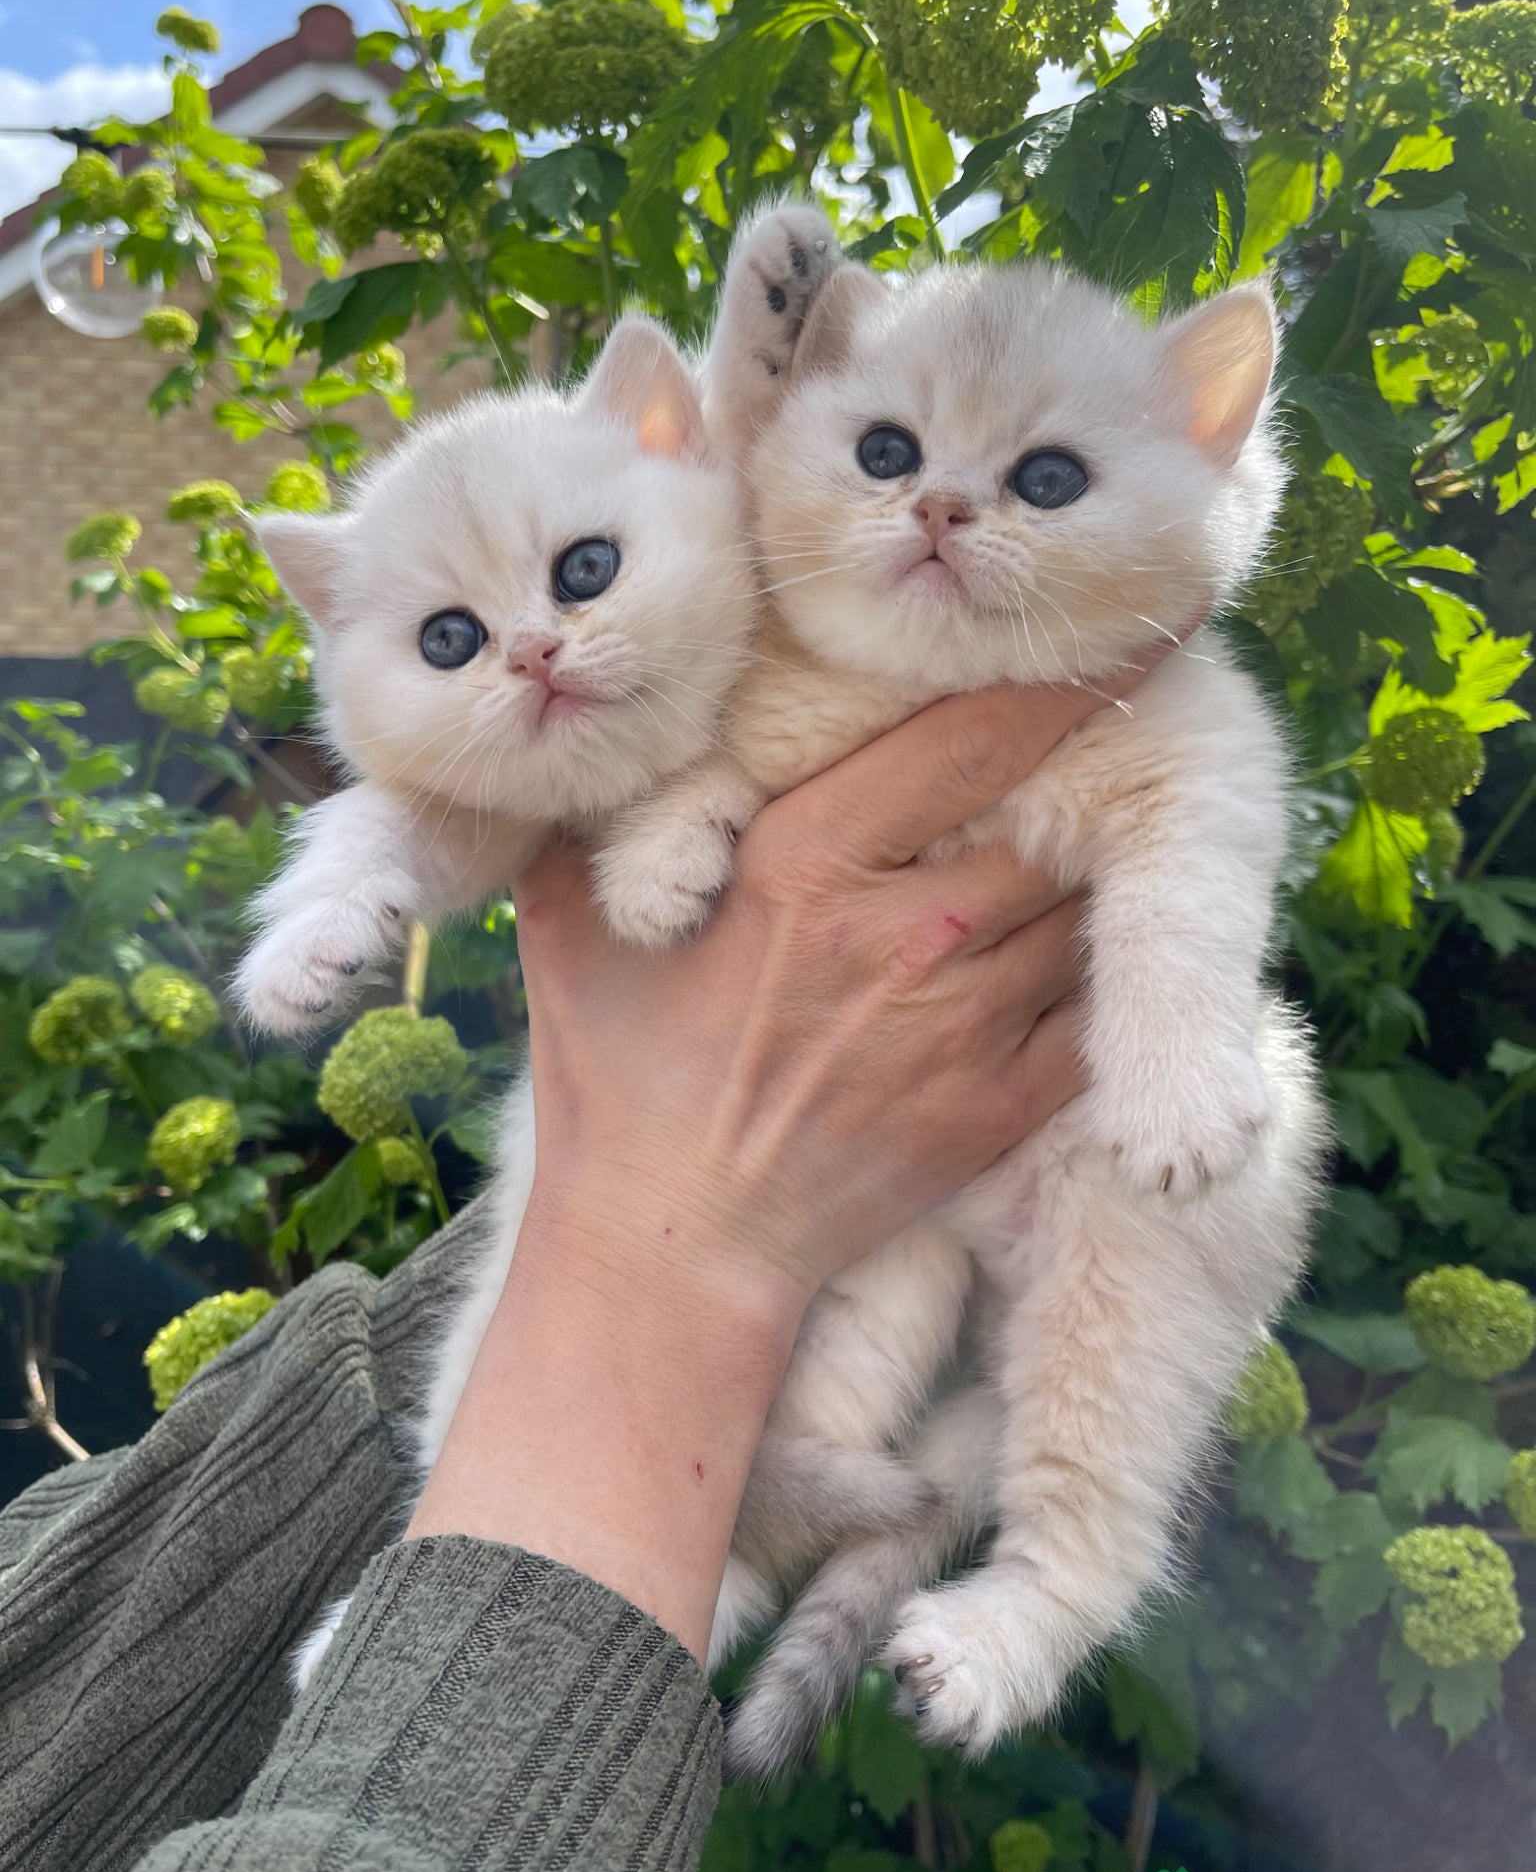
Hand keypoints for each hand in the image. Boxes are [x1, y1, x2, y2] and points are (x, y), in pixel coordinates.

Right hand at [408, 662, 1164, 1654]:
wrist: (672, 1245)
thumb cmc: (618, 1074)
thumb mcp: (572, 923)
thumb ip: (604, 812)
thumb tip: (605, 725)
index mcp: (809, 862)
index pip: (976, 737)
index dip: (1065, 675)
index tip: (1128, 626)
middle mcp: (908, 933)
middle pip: (1057, 821)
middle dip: (1097, 780)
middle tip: (1133, 741)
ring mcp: (964, 1025)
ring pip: (1090, 912)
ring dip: (1105, 875)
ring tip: (1127, 839)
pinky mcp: (999, 1107)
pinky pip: (1098, 1014)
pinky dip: (1113, 974)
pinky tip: (1106, 948)